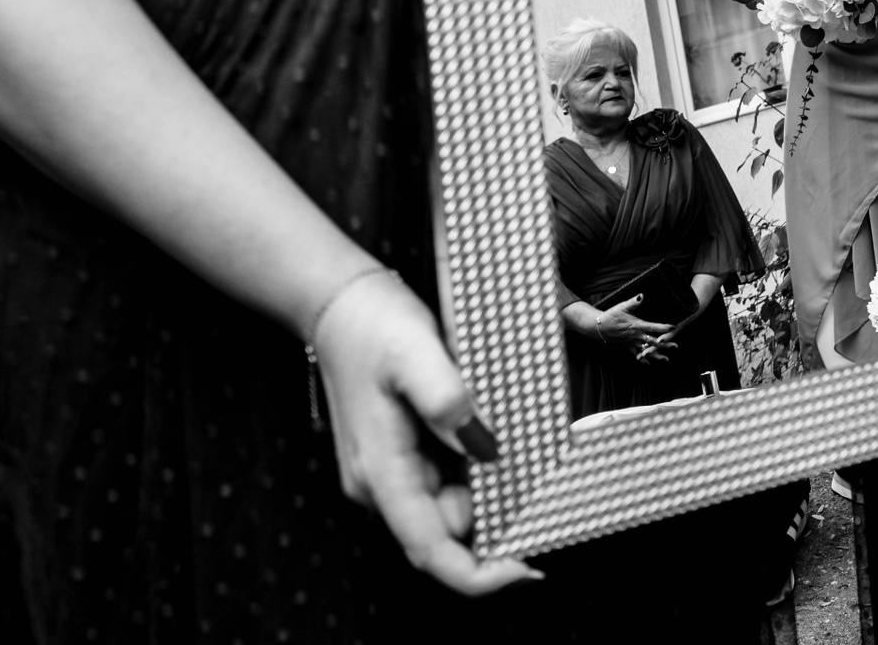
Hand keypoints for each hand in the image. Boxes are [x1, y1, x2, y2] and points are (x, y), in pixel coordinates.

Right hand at [312, 271, 538, 594]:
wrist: (339, 304)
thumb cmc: (370, 326)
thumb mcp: (413, 349)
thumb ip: (445, 397)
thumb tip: (481, 441)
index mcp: (381, 473)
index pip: (431, 551)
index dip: (479, 573)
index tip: (525, 566)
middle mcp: (383, 484)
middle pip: (450, 532)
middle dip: (497, 514)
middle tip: (538, 473)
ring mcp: (393, 472)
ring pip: (453, 506)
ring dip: (491, 486)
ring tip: (510, 433)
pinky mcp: (404, 456)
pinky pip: (448, 480)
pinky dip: (478, 468)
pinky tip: (492, 432)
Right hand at [590, 294, 673, 362]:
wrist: (599, 326)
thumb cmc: (612, 315)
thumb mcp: (623, 306)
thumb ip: (634, 302)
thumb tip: (642, 295)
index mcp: (637, 325)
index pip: (653, 327)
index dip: (663, 327)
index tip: (673, 327)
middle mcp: (636, 336)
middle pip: (653, 341)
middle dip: (665, 344)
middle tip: (676, 347)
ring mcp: (632, 342)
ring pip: (646, 350)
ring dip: (656, 355)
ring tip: (666, 360)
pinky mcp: (627, 345)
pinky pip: (635, 354)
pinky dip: (642, 359)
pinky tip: (648, 364)